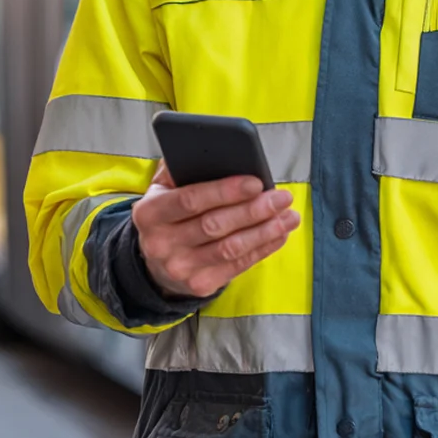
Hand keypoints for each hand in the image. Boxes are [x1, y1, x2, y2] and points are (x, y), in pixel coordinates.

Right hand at [131, 166, 300, 298]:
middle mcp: (161, 243)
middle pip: (214, 225)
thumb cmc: (168, 216)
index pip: (190, 200)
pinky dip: (263, 248)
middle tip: (281, 197)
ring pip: (230, 248)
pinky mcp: (200, 285)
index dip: (225, 191)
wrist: (157, 264)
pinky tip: (279, 234)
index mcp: (149, 213)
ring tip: (288, 216)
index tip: (256, 182)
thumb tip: (215, 152)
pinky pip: (238, 265)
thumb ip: (180, 170)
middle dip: (253, 210)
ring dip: (264, 231)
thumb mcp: (162, 191)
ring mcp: (180, 267)